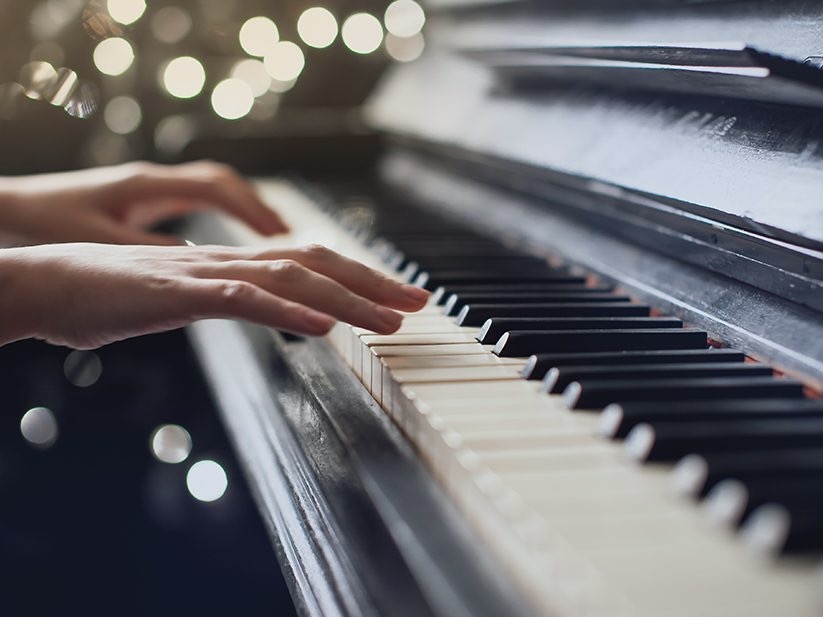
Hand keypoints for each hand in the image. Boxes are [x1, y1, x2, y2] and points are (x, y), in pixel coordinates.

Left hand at [0, 160, 286, 245]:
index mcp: (145, 185)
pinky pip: (197, 203)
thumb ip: (151, 254)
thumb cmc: (44, 223)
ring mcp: (149, 189)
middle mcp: (152, 181)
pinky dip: (226, 218)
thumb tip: (196, 263)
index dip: (252, 213)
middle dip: (260, 209)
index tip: (282, 237)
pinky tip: (234, 242)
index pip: (215, 190)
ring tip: (277, 239)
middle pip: (223, 184)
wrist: (9, 210)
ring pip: (213, 191)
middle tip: (292, 238)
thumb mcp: (102, 245)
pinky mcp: (143, 202)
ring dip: (247, 212)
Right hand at [0, 243, 428, 348]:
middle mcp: (227, 260)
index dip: (358, 277)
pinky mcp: (177, 292)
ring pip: (290, 277)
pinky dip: (287, 311)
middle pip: (316, 263)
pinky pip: (241, 299)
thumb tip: (254, 304)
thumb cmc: (106, 296)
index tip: (397, 297)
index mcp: (230, 264)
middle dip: (373, 283)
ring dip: (348, 299)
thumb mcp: (178, 298)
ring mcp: (204, 273)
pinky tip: (323, 326)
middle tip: (420, 302)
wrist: (43, 282)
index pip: (309, 263)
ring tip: (391, 320)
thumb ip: (221, 298)